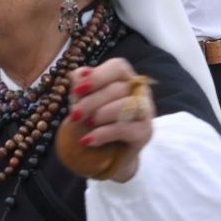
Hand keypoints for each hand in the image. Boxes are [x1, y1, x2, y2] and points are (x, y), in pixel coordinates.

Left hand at [65, 59, 154, 182]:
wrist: (100, 153)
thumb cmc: (92, 120)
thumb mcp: (80, 100)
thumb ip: (80, 85)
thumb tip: (79, 73)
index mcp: (125, 78)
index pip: (117, 67)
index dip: (97, 76)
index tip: (77, 90)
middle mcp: (140, 91)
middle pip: (120, 88)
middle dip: (92, 101)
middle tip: (74, 114)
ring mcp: (146, 112)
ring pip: (129, 105)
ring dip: (102, 114)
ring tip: (86, 123)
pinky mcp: (145, 133)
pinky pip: (126, 129)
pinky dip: (104, 133)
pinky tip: (88, 140)